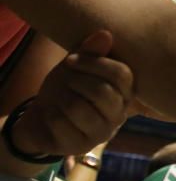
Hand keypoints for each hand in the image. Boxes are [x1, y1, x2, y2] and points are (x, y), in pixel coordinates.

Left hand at [12, 30, 132, 157]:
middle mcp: (120, 114)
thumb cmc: (67, 88)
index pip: (122, 74)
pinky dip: (50, 114)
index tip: (71, 59)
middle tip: (65, 80)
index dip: (94, 62)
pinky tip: (53, 115)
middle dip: (75, 80)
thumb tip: (106, 34)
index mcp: (126, 92)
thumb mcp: (77, 65)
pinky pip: (60, 123)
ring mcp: (102, 133)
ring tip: (59, 98)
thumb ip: (92, 51)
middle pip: (103, 92)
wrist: (43, 117)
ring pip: (79, 108)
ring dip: (61, 97)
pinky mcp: (81, 146)